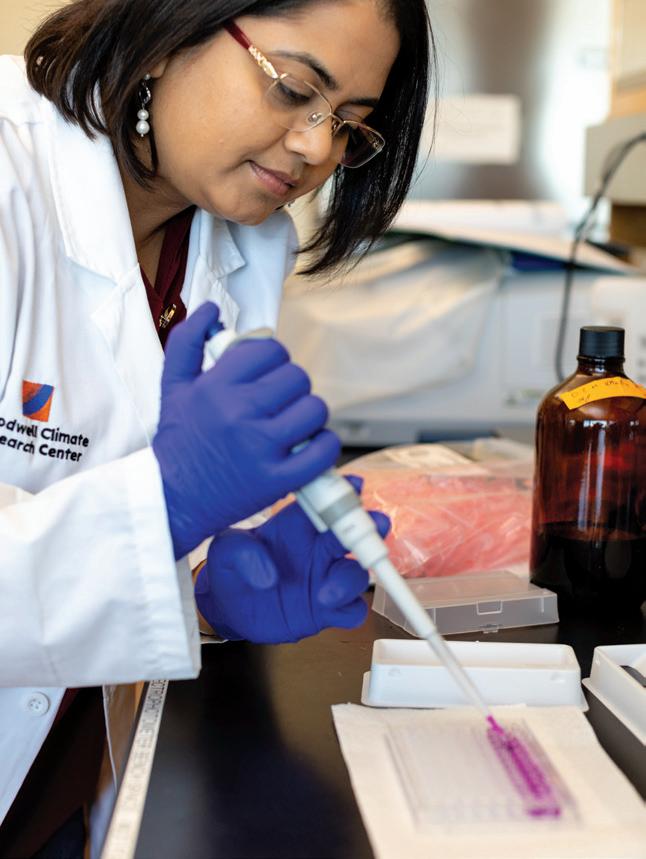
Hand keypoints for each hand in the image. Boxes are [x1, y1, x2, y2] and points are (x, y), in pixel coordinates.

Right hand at [153, 302, 340, 558]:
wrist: (173, 498)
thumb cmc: (179, 440)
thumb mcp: (173, 386)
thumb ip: (187, 341)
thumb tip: (212, 309)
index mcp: (216, 386)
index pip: (270, 350)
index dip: (273, 359)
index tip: (265, 374)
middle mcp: (239, 413)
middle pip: (297, 377)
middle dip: (291, 386)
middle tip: (278, 402)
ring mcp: (260, 448)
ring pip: (315, 409)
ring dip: (309, 414)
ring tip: (292, 423)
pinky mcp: (277, 480)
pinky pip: (323, 450)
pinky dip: (323, 445)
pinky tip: (306, 446)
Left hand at [194, 483, 390, 643]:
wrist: (228, 608)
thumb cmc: (230, 570)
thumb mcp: (225, 551)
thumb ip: (241, 552)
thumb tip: (265, 572)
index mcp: (299, 524)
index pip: (326, 501)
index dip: (343, 491)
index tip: (353, 484)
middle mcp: (319, 548)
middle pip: (357, 532)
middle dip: (369, 526)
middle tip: (372, 526)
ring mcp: (326, 578)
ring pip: (358, 573)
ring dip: (351, 579)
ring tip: (326, 593)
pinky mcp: (328, 610)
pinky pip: (354, 609)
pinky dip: (351, 609)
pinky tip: (332, 610)